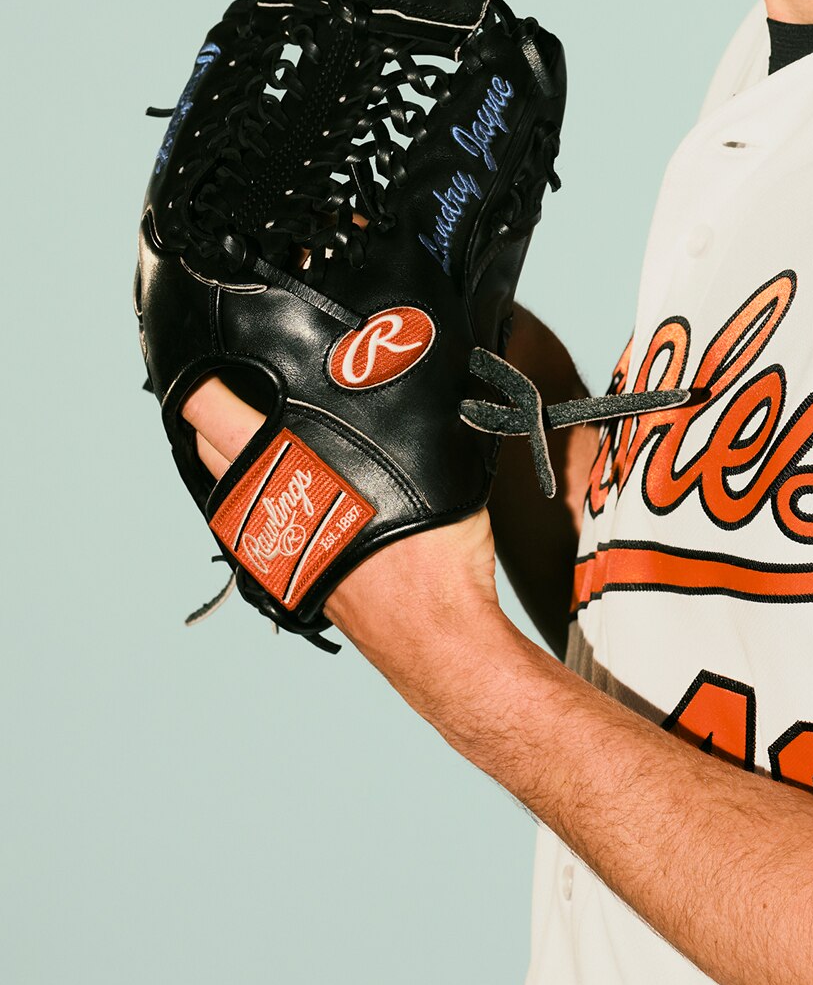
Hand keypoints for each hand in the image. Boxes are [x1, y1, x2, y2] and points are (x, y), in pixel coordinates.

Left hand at [179, 379, 507, 666]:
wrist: (432, 630)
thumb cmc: (435, 552)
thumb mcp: (434, 464)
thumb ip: (412, 418)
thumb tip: (421, 372)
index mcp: (286, 467)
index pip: (211, 411)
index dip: (211, 378)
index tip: (235, 355)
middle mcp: (260, 504)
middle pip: (206, 442)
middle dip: (218, 408)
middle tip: (255, 381)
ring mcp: (263, 539)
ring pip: (224, 481)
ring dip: (235, 451)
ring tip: (276, 425)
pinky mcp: (277, 566)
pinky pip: (251, 514)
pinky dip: (259, 490)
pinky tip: (299, 479)